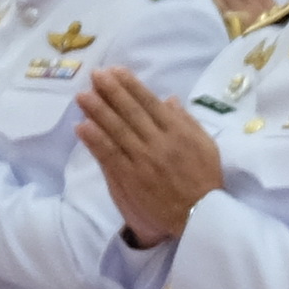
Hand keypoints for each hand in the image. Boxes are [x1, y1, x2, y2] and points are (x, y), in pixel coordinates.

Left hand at [77, 63, 228, 242]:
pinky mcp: (131, 179)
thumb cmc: (204, 180)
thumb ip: (187, 121)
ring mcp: (143, 160)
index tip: (115, 71)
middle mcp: (159, 142)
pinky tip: (82, 127)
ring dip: (98, 111)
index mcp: (178, 131)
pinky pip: (109, 155)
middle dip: (111, 91)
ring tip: (83, 96)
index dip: (130, 85)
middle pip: (130, 112)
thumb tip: (169, 99)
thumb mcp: (206, 145)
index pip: (149, 103)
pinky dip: (95, 140)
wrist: (200, 217)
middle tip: (95, 75)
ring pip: (117, 130)